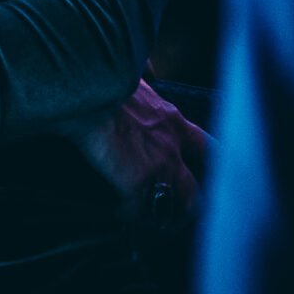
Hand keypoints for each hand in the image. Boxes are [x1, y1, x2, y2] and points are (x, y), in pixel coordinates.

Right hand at [62, 79, 209, 232]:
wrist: (85, 88)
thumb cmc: (105, 80)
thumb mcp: (135, 75)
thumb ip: (148, 76)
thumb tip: (152, 70)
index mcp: (172, 121)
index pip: (207, 149)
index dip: (209, 166)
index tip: (205, 176)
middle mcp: (172, 147)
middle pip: (197, 189)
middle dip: (189, 206)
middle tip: (175, 216)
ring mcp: (158, 167)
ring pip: (177, 208)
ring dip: (163, 218)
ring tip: (148, 224)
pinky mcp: (138, 182)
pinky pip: (140, 212)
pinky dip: (129, 215)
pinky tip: (118, 213)